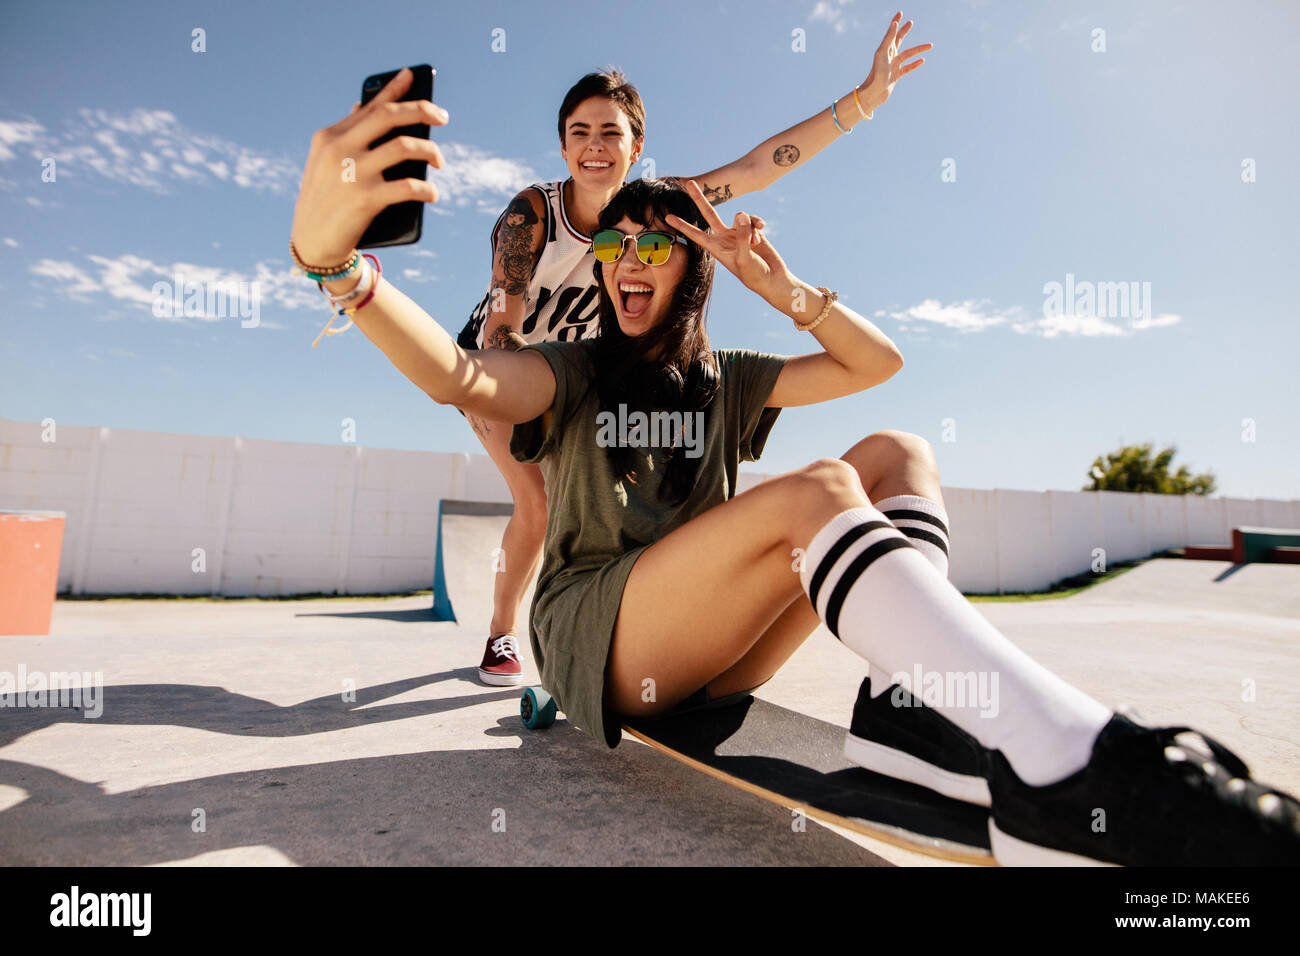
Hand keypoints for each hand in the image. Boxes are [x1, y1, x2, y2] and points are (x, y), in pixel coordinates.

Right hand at [290, 68, 448, 264]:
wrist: (312, 243)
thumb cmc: (324, 201)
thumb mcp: (324, 162)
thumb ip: (344, 135)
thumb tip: (361, 105)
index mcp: (329, 136)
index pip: (368, 106)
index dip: (393, 88)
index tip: (412, 75)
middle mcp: (339, 148)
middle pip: (389, 116)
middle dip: (421, 110)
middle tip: (442, 117)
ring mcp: (352, 172)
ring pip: (404, 147)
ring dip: (429, 151)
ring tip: (439, 160)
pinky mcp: (365, 198)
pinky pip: (408, 186)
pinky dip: (426, 189)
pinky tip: (432, 193)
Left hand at [665, 180, 789, 299]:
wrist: (772, 279)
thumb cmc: (754, 274)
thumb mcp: (744, 257)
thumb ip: (741, 235)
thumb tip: (741, 213)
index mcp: (716, 248)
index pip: (695, 234)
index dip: (682, 225)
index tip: (667, 217)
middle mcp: (724, 238)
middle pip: (709, 213)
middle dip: (699, 198)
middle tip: (689, 182)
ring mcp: (738, 232)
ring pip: (740, 216)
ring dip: (749, 227)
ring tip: (755, 243)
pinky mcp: (752, 230)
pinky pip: (752, 219)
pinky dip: (757, 224)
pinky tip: (763, 231)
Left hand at [859, 12, 931, 111]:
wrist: (874, 93)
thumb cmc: (876, 73)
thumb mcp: (883, 53)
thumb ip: (888, 38)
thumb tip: (895, 23)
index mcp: (885, 49)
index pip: (891, 32)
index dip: (896, 22)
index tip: (900, 13)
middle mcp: (888, 56)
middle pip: (898, 40)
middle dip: (904, 31)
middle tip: (911, 22)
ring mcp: (893, 66)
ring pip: (908, 54)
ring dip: (919, 49)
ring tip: (931, 45)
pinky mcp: (896, 76)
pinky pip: (908, 68)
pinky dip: (915, 64)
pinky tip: (923, 61)